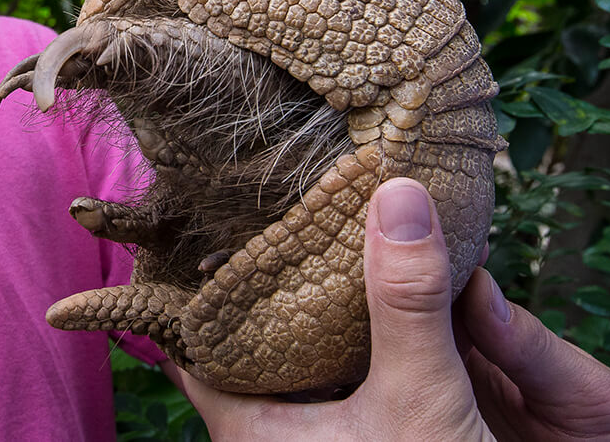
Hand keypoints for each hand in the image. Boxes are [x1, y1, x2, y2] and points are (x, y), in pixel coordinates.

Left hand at [177, 178, 494, 440]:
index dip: (188, 289)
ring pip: (290, 362)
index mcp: (251, 433)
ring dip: (304, 311)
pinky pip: (332, 377)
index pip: (190, 348)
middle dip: (255, 288)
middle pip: (242, 348)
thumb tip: (396, 193)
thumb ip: (405, 300)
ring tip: (310, 238)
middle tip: (260, 215)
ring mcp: (313, 438)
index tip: (189, 229)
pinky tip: (367, 303)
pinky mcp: (359, 436)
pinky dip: (343, 339)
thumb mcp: (421, 394)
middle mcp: (270, 440)